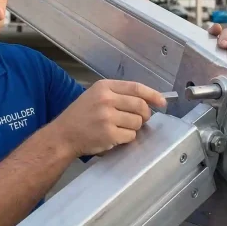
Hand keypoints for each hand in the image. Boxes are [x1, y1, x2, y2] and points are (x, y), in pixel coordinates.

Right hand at [49, 79, 166, 156]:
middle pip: (140, 105)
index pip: (136, 88)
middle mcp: (106, 100)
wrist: (64, 135)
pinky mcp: (109, 134)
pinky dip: (127, 138)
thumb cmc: (81, 115)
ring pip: (137, 122)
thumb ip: (119, 95)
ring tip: (120, 128)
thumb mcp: (96, 95)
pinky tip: (115, 136)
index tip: (162, 102)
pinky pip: (130, 136)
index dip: (153, 95)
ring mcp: (107, 117)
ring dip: (134, 127)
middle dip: (145, 114)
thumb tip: (148, 100)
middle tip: (142, 119)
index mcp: (104, 87)